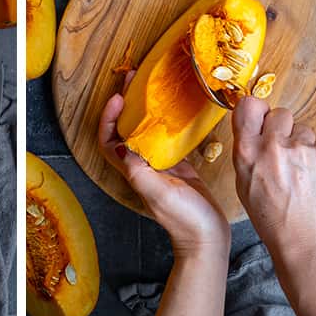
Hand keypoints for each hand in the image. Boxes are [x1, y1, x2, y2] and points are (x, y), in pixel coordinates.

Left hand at [98, 80, 229, 254]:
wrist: (207, 235)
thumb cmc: (184, 219)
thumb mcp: (159, 193)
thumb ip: (138, 171)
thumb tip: (121, 146)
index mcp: (133, 172)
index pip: (109, 141)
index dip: (108, 119)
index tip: (118, 98)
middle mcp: (141, 166)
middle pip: (124, 131)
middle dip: (124, 105)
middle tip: (133, 79)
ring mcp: (158, 165)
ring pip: (143, 131)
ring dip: (142, 109)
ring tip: (149, 86)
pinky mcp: (176, 164)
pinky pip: (163, 137)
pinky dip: (163, 120)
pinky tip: (173, 107)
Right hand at [231, 97, 315, 261]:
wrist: (301, 235)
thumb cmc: (269, 214)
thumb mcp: (243, 183)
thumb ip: (246, 151)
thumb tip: (253, 126)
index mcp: (247, 154)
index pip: (248, 106)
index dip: (255, 112)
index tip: (258, 120)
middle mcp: (273, 146)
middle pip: (279, 113)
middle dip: (280, 127)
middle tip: (280, 150)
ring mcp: (302, 149)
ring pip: (301, 129)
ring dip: (299, 142)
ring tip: (296, 169)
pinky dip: (313, 155)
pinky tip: (307, 175)